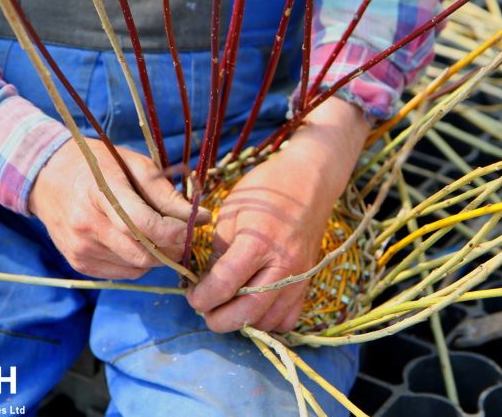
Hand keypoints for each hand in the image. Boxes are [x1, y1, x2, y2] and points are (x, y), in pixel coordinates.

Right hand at [28, 138, 209, 279]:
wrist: (46, 176)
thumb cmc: (97, 165)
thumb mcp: (135, 166)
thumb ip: (167, 195)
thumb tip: (202, 218)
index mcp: (102, 193)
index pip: (143, 225)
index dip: (173, 231)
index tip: (189, 226)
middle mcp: (87, 225)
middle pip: (143, 252)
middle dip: (171, 248)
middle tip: (182, 235)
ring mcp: (80, 248)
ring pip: (136, 267)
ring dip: (157, 256)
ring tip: (159, 236)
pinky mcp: (78, 263)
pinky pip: (122, 273)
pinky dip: (138, 262)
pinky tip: (135, 243)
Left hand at [186, 97, 371, 332]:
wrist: (310, 180)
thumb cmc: (266, 190)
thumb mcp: (231, 213)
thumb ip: (217, 253)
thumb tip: (204, 284)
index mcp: (258, 244)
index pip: (224, 286)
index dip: (201, 297)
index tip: (191, 294)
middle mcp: (283, 267)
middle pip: (247, 313)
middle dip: (218, 319)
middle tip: (205, 308)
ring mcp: (300, 277)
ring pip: (268, 321)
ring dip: (243, 321)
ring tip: (228, 304)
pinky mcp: (308, 282)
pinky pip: (288, 318)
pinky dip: (268, 320)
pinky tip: (253, 305)